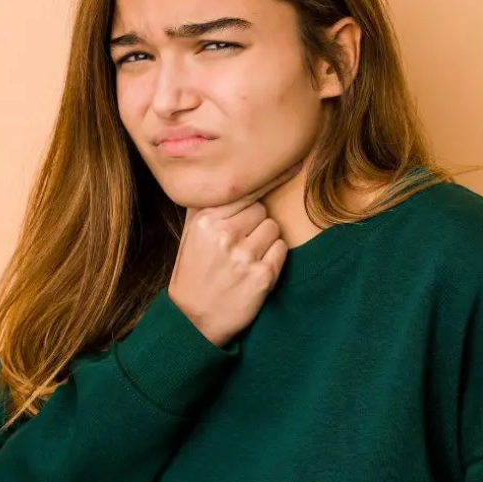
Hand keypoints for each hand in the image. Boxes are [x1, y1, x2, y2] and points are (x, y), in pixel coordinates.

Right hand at [168, 166, 300, 346]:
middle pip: (261, 210)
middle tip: (239, 243)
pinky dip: (274, 257)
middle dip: (255, 224)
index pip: (245, 191)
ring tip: (245, 257)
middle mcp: (225, 235)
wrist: (193, 319)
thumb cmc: (193, 271)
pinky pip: (281, 250)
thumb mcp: (190, 234)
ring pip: (274, 228)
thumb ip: (206, 204)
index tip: (292, 162)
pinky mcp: (262, 276)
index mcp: (207, 220)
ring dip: (266, 240)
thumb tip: (226, 173)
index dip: (266, 180)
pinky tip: (255, 268)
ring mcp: (244, 256)